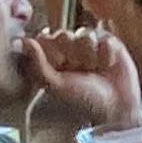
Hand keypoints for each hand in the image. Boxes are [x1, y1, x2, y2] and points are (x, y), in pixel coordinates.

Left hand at [19, 27, 141, 138]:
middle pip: (63, 34)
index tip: (60, 68)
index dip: (52, 51)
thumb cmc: (83, 101)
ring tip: (95, 71)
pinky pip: (102, 38)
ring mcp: (88, 44)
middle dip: (72, 55)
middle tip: (80, 72)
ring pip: (84, 35)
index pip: (44, 38)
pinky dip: (106, 55)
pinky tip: (108, 66)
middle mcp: (69, 48)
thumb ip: (38, 64)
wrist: (116, 108)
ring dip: (90, 56)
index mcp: (52, 58)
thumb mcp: (57, 85)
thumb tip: (25, 41)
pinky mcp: (108, 42)